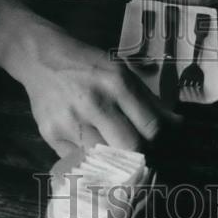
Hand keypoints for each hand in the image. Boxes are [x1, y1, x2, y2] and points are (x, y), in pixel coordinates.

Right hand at [11, 23, 180, 156]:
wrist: (40, 57)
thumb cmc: (87, 64)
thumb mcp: (121, 71)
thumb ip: (148, 100)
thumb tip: (178, 127)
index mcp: (116, 83)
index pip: (151, 127)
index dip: (162, 141)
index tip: (164, 146)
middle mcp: (93, 103)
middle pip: (131, 148)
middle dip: (142, 155)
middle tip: (143, 155)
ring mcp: (69, 121)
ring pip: (105, 159)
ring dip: (115, 160)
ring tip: (118, 155)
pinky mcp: (50, 134)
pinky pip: (80, 160)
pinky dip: (90, 159)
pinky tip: (93, 150)